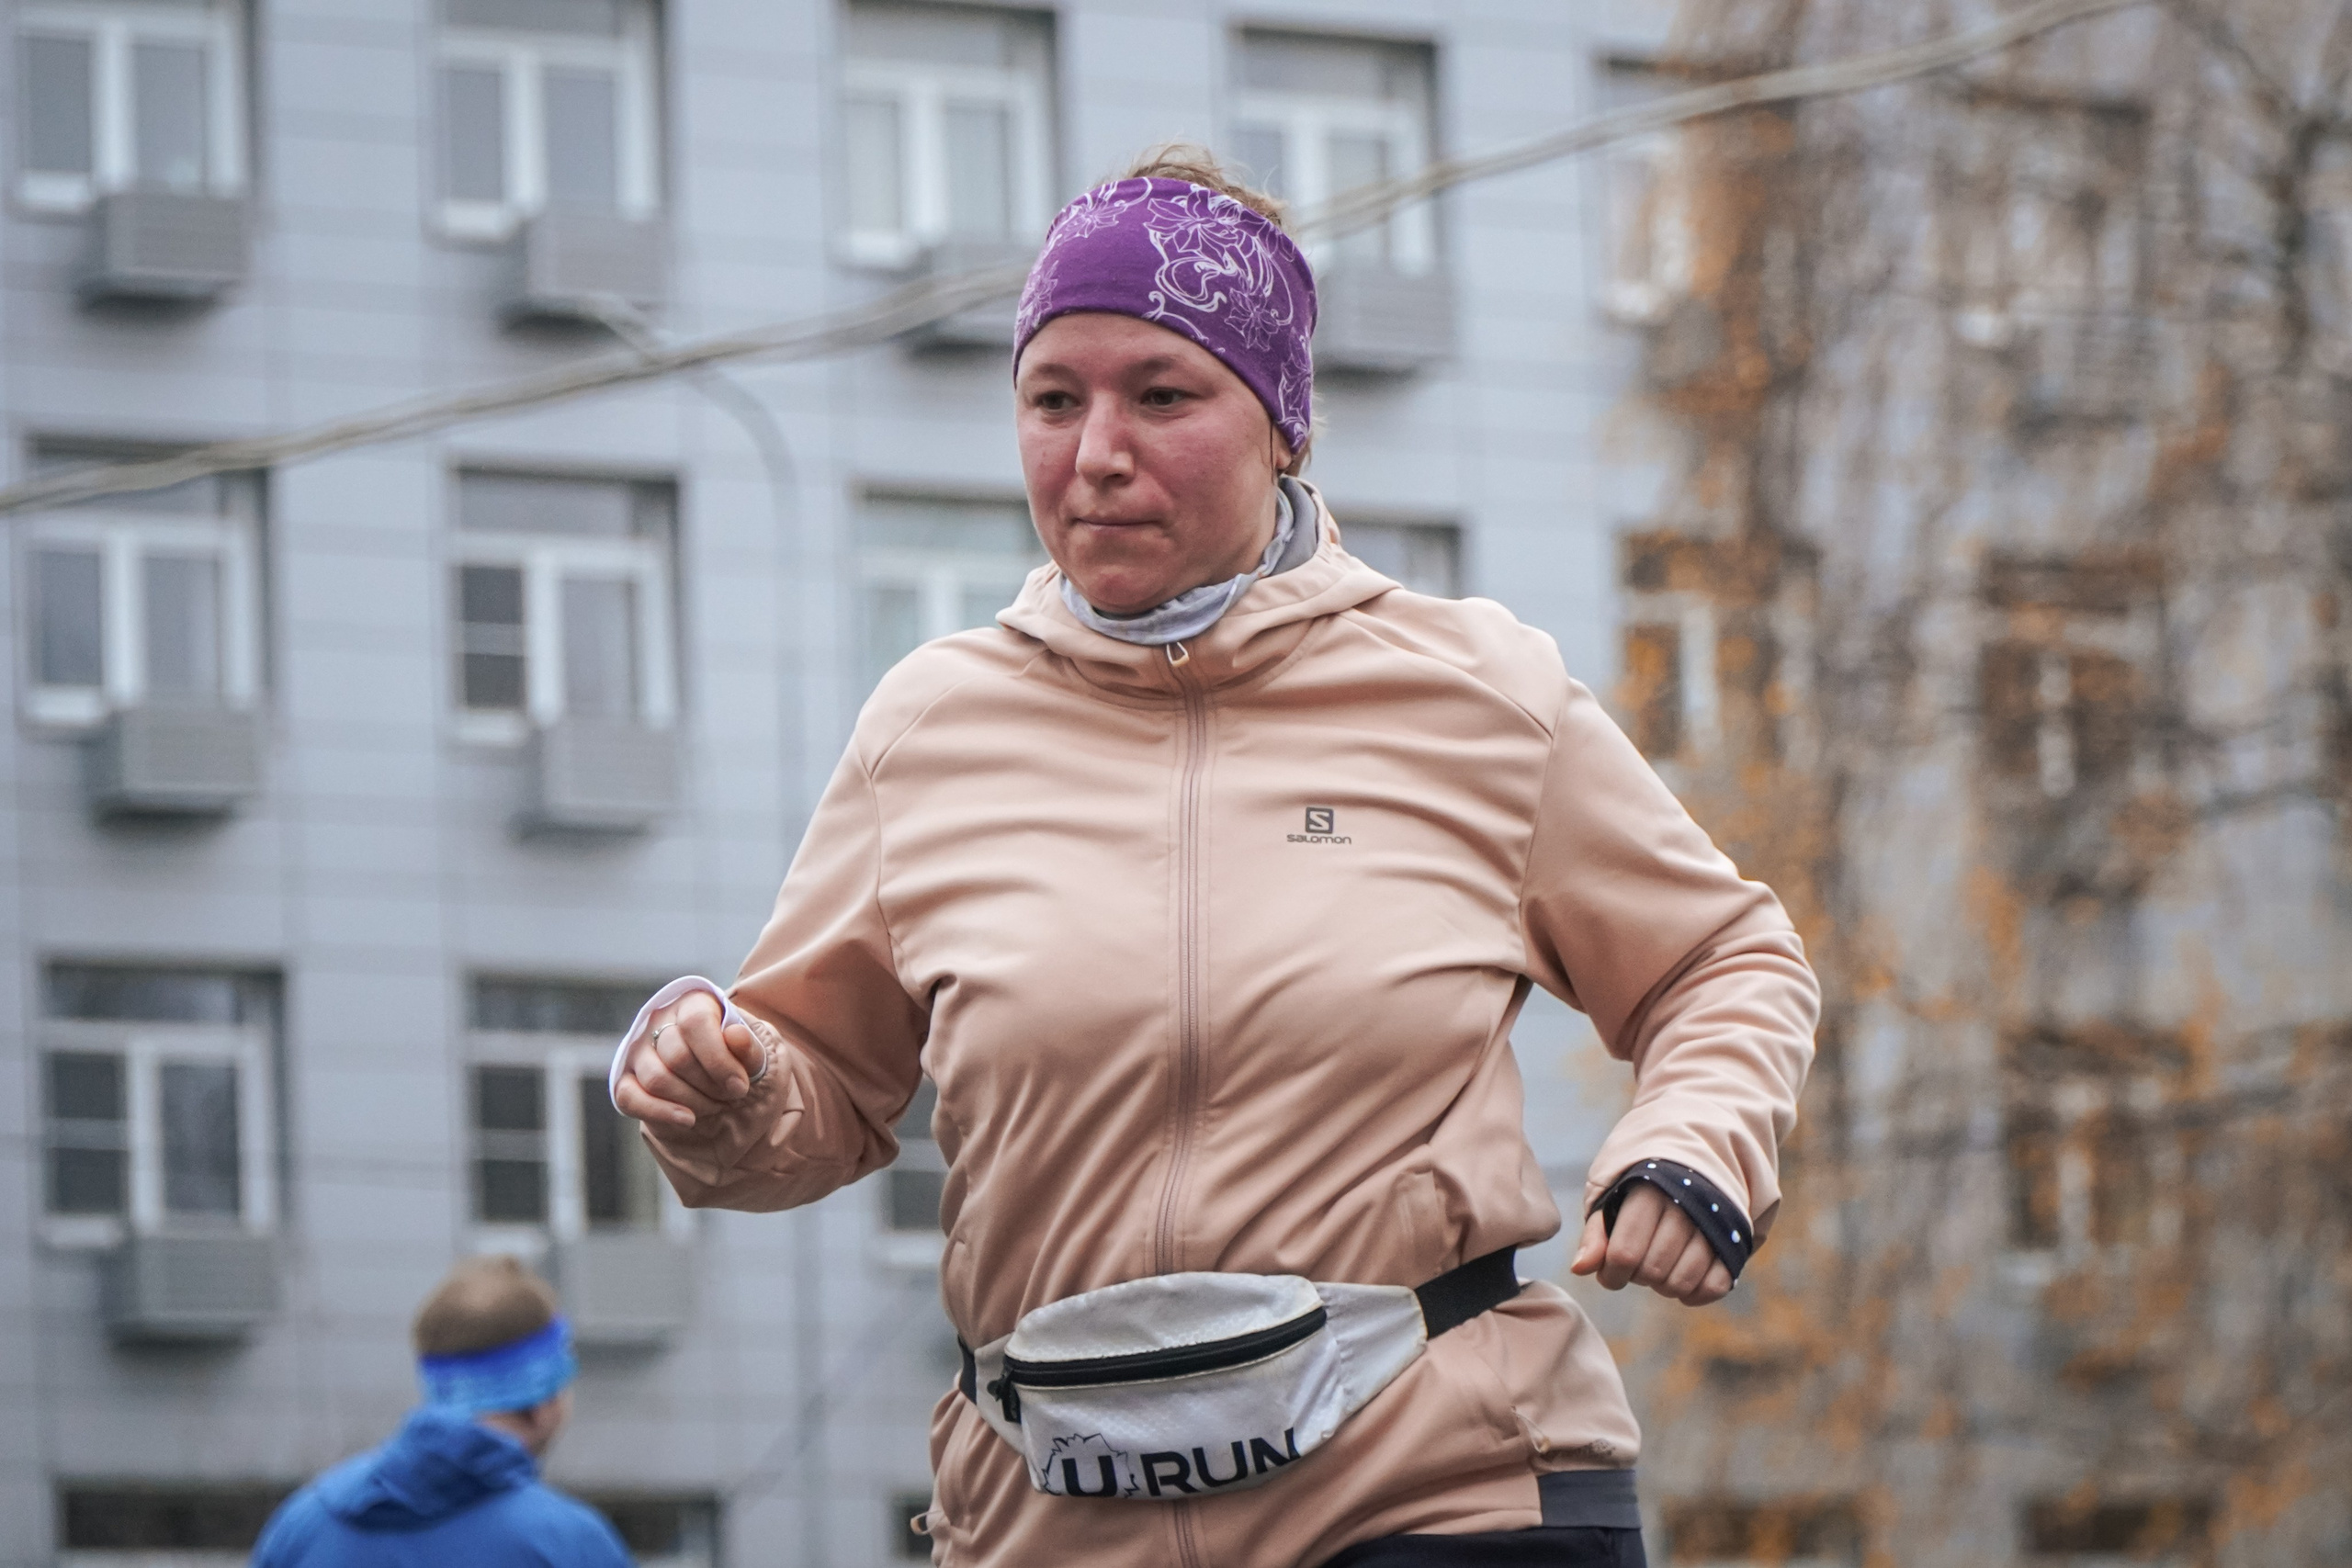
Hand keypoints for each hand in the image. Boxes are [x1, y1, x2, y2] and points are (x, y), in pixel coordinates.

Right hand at [612, 989, 765, 1131]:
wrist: (722, 1085)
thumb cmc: (739, 1062)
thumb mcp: (754, 1054)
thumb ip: (749, 1047)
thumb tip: (735, 1035)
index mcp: (693, 1003)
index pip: (695, 1023)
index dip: (719, 1060)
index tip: (740, 1087)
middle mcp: (659, 1021)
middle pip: (677, 1056)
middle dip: (710, 1086)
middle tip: (731, 1098)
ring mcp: (638, 1050)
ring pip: (656, 1079)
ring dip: (692, 1101)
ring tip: (715, 1106)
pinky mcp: (625, 1079)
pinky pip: (629, 1097)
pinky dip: (661, 1112)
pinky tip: (689, 1120)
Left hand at [1569, 1182, 1732, 1305]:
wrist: (1692, 1163)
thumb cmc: (1640, 1187)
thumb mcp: (1610, 1198)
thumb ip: (1596, 1234)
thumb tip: (1580, 1269)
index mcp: (1649, 1191)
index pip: (1624, 1253)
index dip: (1612, 1274)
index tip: (1611, 1272)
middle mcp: (1685, 1207)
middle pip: (1653, 1271)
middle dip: (1638, 1278)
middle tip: (1638, 1264)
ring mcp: (1713, 1225)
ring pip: (1682, 1282)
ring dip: (1664, 1287)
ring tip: (1659, 1269)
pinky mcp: (1734, 1242)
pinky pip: (1714, 1286)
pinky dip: (1695, 1294)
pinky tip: (1682, 1284)